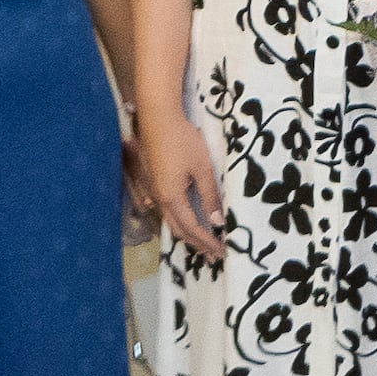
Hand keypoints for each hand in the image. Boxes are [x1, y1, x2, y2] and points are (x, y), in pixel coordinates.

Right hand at [134, 105, 232, 260]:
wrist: (157, 119)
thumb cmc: (183, 141)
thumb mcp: (202, 168)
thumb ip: (210, 196)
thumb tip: (217, 222)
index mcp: (172, 198)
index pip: (192, 229)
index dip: (207, 242)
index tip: (221, 253)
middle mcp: (161, 199)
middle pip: (179, 229)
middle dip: (197, 244)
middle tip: (213, 256)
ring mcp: (155, 191)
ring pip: (171, 221)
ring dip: (187, 235)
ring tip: (202, 245)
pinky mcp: (155, 183)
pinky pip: (167, 211)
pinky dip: (180, 222)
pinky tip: (186, 221)